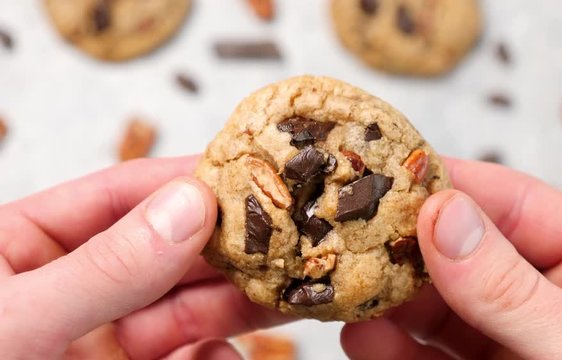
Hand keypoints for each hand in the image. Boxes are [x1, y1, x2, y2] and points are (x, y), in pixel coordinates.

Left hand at [0, 157, 288, 358]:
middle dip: (228, 246)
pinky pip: (188, 356)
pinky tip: (227, 357)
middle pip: (170, 247)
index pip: (125, 193)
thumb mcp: (13, 323)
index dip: (190, 180)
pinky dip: (216, 356)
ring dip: (235, 298)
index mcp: (30, 243)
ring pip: (188, 302)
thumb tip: (189, 206)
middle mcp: (78, 284)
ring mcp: (106, 336)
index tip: (255, 177)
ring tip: (278, 294)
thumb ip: (103, 267)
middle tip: (287, 241)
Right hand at [342, 158, 561, 358]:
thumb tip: (444, 218)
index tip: (386, 176)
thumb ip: (514, 290)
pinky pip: (431, 356)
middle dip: (403, 246)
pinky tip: (364, 339)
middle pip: (461, 251)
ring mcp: (514, 340)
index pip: (512, 203)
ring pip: (438, 305)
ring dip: (388, 298)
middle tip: (349, 234)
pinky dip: (393, 348)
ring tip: (346, 290)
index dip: (447, 185)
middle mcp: (553, 295)